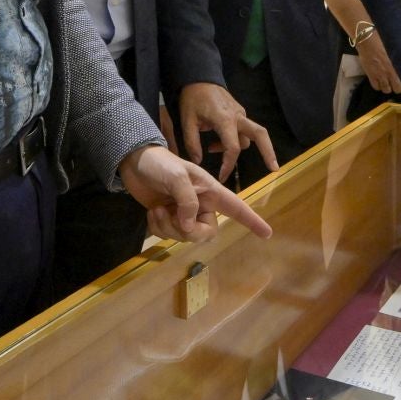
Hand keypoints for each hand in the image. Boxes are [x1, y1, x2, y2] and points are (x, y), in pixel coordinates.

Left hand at [119, 144, 273, 241]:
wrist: (133, 163)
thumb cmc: (159, 163)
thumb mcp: (177, 176)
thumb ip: (188, 201)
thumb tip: (190, 226)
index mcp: (210, 191)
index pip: (236, 207)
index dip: (252, 220)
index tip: (267, 233)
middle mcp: (200, 204)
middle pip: (206, 232)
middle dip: (188, 232)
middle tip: (172, 217)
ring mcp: (184, 213)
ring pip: (185, 237)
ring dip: (168, 227)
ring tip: (158, 209)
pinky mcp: (168, 219)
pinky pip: (169, 236)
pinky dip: (158, 228)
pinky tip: (153, 212)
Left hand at [179, 81, 279, 181]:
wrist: (200, 77)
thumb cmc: (192, 98)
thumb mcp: (187, 121)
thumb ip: (192, 143)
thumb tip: (198, 161)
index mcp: (225, 119)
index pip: (233, 147)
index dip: (228, 165)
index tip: (222, 177)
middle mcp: (238, 116)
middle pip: (260, 135)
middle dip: (269, 152)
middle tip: (274, 169)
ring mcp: (241, 113)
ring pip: (248, 137)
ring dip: (235, 148)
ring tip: (212, 148)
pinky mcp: (240, 113)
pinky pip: (243, 131)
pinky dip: (235, 140)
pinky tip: (216, 141)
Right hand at [354, 31, 400, 93]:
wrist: (367, 41)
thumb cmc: (381, 42)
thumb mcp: (393, 51)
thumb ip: (398, 60)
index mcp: (395, 67)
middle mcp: (388, 73)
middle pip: (396, 89)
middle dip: (396, 87)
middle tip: (395, 83)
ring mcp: (379, 75)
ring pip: (385, 89)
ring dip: (387, 87)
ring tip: (386, 82)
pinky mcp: (370, 75)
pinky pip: (376, 87)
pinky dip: (378, 85)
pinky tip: (378, 80)